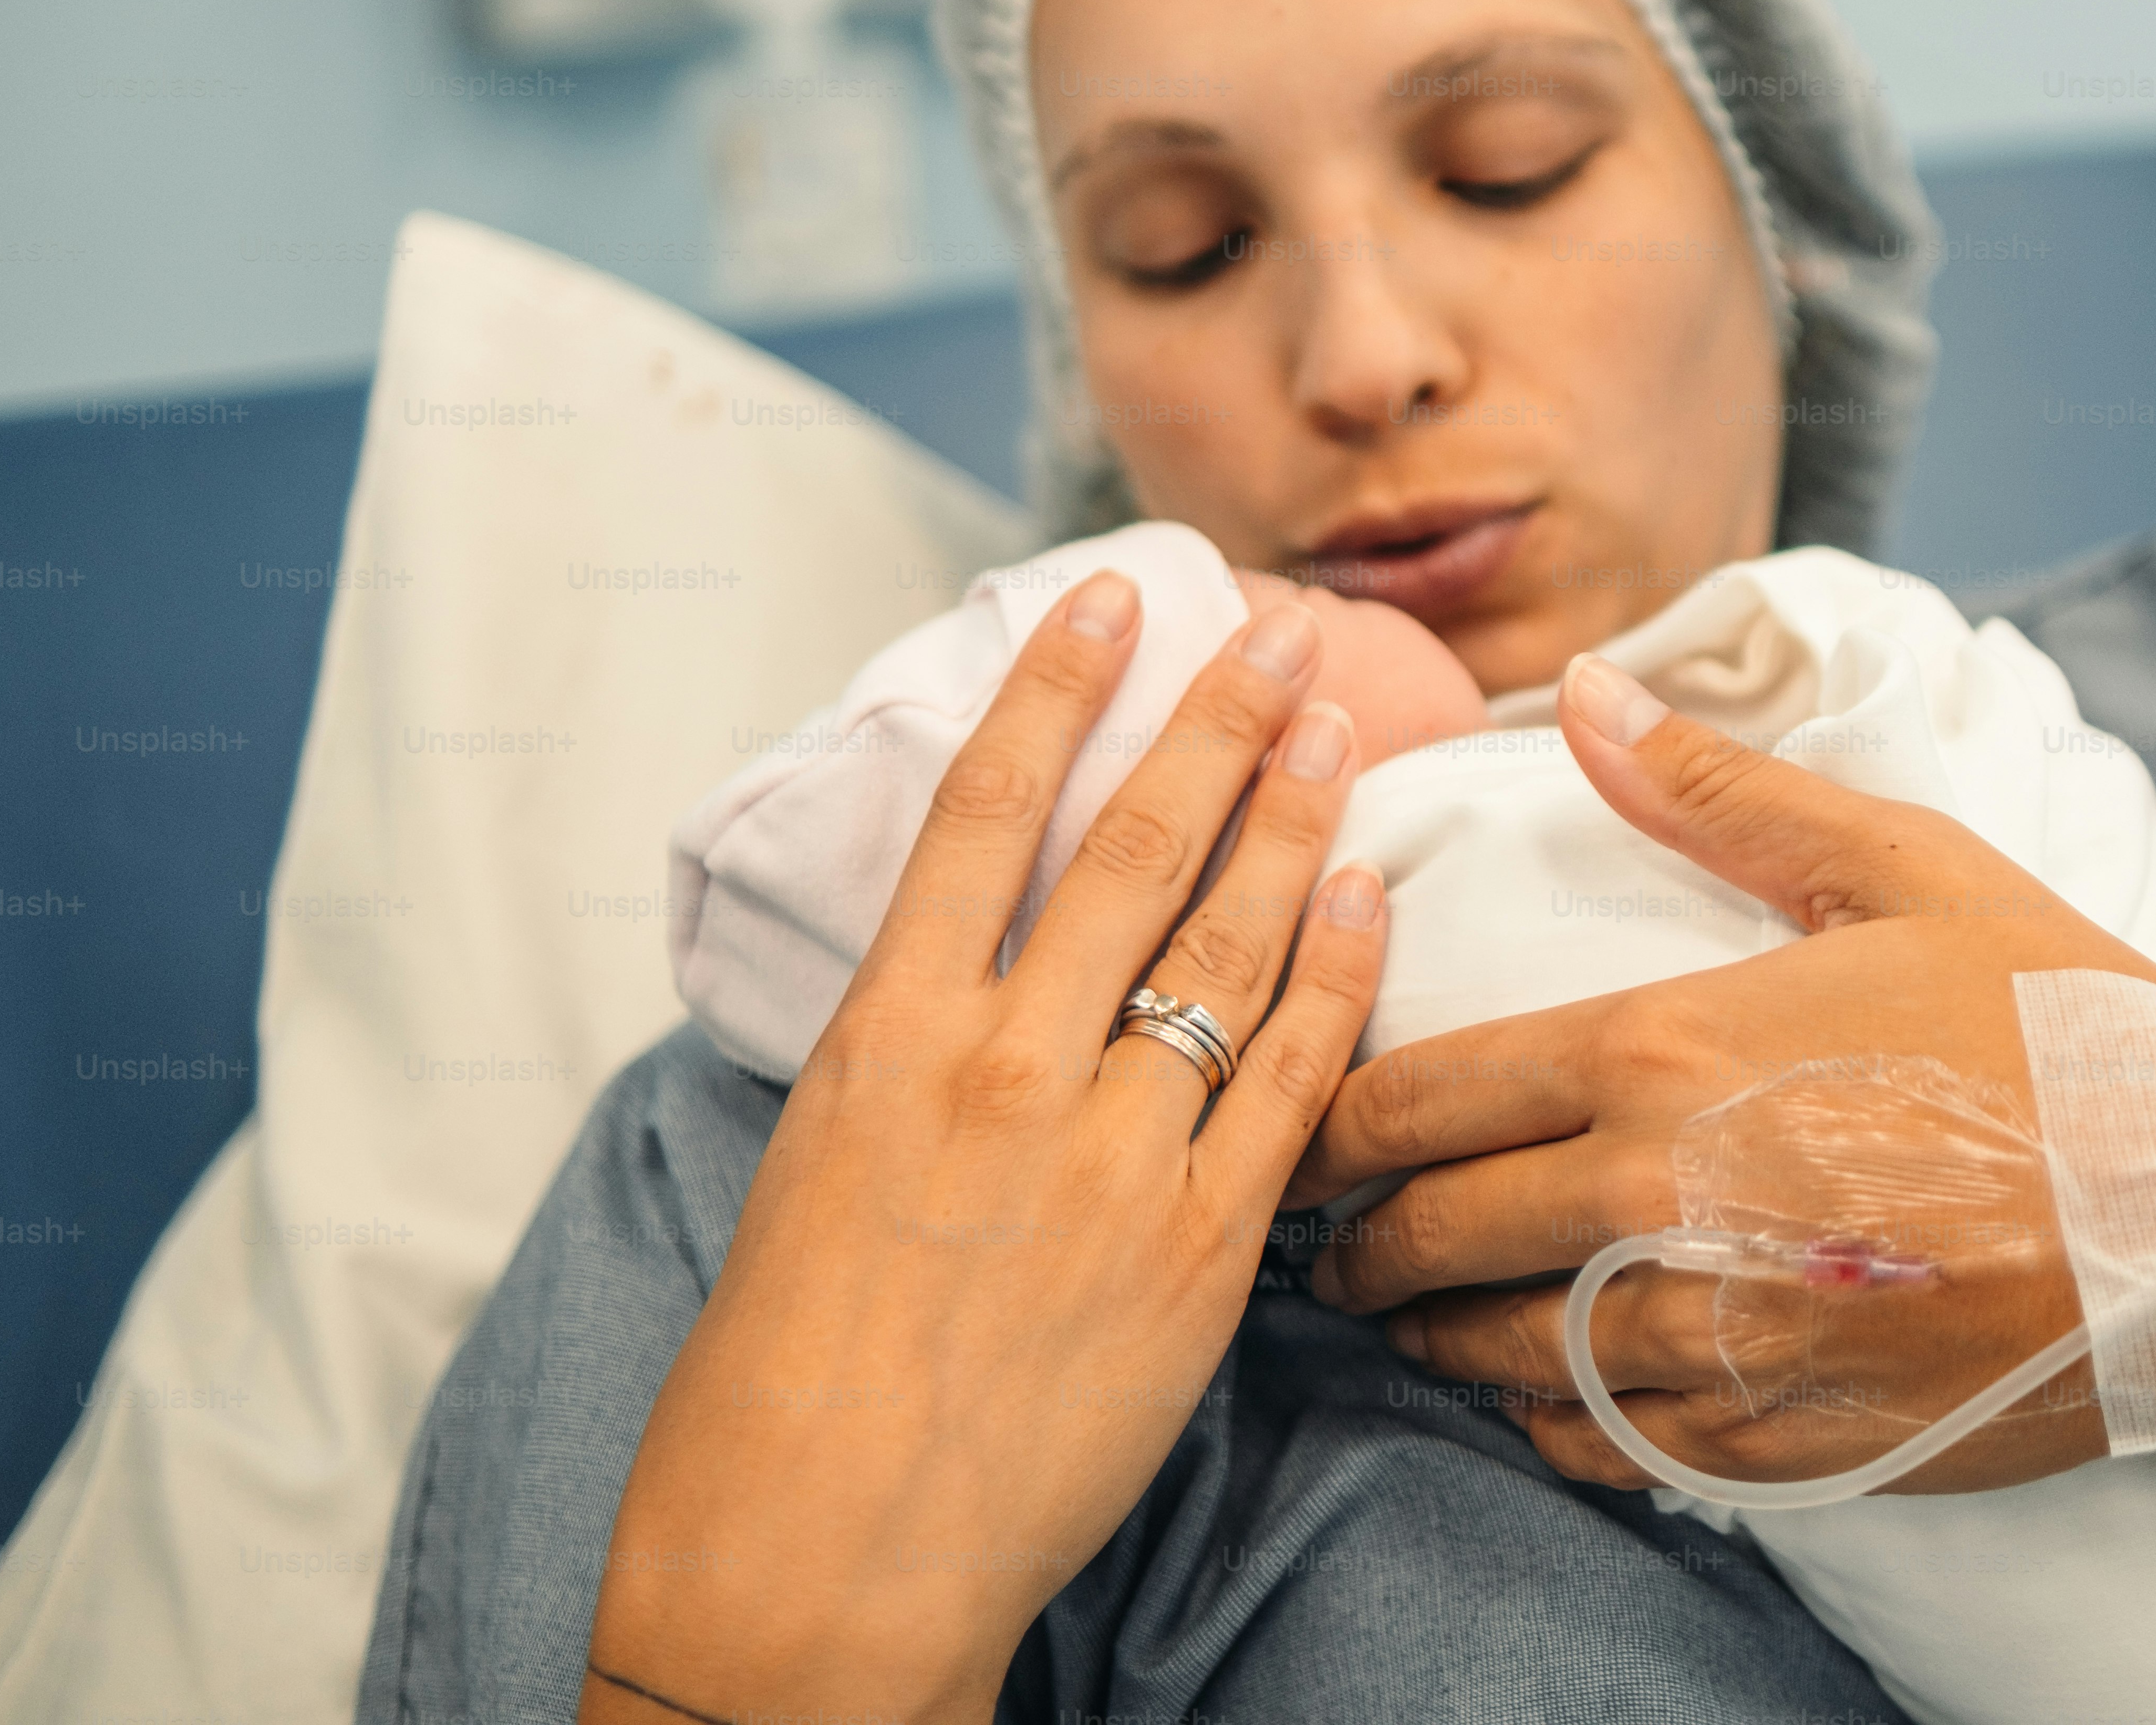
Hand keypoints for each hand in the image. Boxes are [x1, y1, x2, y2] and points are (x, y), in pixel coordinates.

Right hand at [582, 570, 1385, 1723]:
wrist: (817, 1561)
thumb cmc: (783, 1375)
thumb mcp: (817, 1163)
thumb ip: (914, 1049)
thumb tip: (981, 957)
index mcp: (886, 1038)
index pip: (983, 809)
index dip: (1058, 685)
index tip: (1114, 593)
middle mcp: (1000, 1071)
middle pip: (1134, 847)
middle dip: (1220, 720)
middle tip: (1288, 626)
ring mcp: (1106, 1156)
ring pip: (1225, 943)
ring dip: (1294, 818)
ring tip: (1343, 723)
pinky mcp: (1195, 1250)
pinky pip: (1288, 1079)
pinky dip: (1337, 972)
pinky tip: (1371, 891)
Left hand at [1292, 653, 2155, 1496]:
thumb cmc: (2063, 1025)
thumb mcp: (1900, 866)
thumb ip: (1717, 788)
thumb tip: (1579, 691)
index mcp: (1663, 1052)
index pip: (1415, 1099)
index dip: (1328, 1123)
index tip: (1300, 1130)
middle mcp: (1657, 1204)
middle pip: (1429, 1237)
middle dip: (1352, 1244)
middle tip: (1328, 1242)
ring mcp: (1712, 1338)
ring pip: (1492, 1356)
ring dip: (1433, 1336)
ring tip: (1414, 1314)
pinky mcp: (1774, 1438)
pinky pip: (1597, 1447)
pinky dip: (1543, 1424)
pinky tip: (1537, 1395)